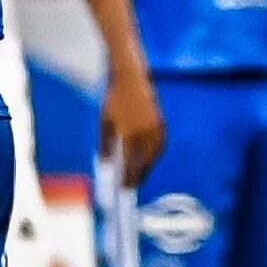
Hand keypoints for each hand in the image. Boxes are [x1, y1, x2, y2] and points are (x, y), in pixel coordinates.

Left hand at [100, 64, 165, 184]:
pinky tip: (148, 160)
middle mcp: (145, 133)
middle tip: (133, 186)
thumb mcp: (104, 122)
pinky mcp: (161, 123)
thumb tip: (105, 165)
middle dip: (139, 176)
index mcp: (130, 134)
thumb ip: (104, 145)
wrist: (131, 78)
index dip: (127, 178)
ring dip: (148, 167)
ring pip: (154, 155)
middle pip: (144, 162)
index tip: (123, 188)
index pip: (129, 163)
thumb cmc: (114, 99)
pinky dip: (154, 155)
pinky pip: (159, 145)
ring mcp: (156, 128)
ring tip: (140, 175)